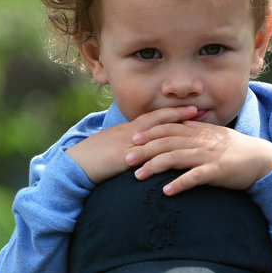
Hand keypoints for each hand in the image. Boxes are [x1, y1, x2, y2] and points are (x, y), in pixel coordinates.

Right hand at [66, 106, 197, 183]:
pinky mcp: (122, 159)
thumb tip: (147, 145)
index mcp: (128, 129)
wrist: (75, 164)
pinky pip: (144, 156)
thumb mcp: (115, 146)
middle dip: (177, 115)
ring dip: (172, 131)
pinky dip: (159, 155)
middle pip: (156, 121)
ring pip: (153, 135)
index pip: (154, 117)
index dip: (172, 112)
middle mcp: (129, 134)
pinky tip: (174, 156)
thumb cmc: (94, 157)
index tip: (190, 108)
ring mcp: (126, 145)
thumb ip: (132, 144)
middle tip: (197, 110)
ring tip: (191, 130)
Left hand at [126, 120, 271, 194]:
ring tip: (138, 176)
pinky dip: (180, 183)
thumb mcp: (215, 135)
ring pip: (176, 158)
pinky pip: (195, 177)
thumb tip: (180, 123)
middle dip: (144, 151)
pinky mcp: (217, 171)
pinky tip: (166, 191)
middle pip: (167, 143)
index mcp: (199, 132)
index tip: (132, 139)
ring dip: (155, 167)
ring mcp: (208, 155)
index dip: (149, 133)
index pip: (169, 129)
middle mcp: (201, 141)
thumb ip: (197, 129)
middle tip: (125, 159)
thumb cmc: (237, 149)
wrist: (261, 159)